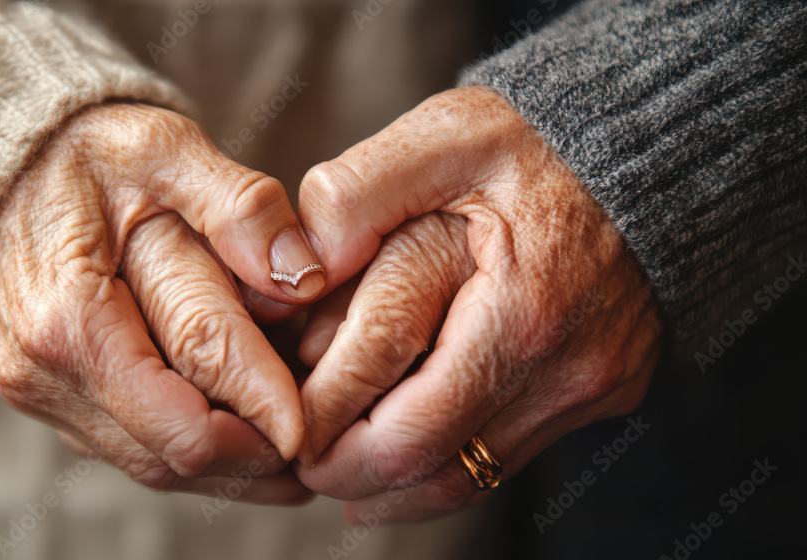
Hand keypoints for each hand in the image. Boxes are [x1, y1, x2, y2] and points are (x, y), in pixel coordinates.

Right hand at [0, 103, 324, 502]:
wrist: (2, 165)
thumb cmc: (87, 151)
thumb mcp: (167, 150)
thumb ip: (238, 208)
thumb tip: (304, 276)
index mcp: (71, 318)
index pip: (187, 409)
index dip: (264, 426)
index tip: (323, 430)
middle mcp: (48, 372)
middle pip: (173, 454)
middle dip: (256, 460)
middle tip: (326, 449)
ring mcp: (44, 392)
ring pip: (154, 465)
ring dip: (229, 467)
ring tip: (297, 456)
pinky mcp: (55, 396)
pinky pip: (131, 447)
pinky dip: (193, 450)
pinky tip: (245, 437)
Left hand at [293, 87, 662, 520]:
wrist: (652, 152)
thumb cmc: (536, 140)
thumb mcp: (442, 137)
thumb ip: (356, 196)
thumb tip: (298, 271)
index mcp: (519, 313)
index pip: (403, 428)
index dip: (330, 441)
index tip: (284, 429)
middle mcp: (564, 370)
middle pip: (435, 473)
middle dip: (352, 476)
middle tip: (300, 459)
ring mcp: (589, 388)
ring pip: (474, 478)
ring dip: (398, 484)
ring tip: (339, 470)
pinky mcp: (602, 392)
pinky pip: (510, 454)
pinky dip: (448, 460)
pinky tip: (407, 448)